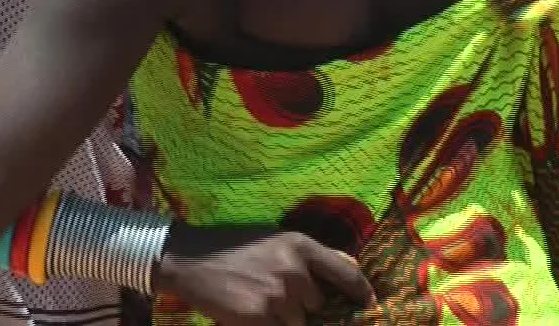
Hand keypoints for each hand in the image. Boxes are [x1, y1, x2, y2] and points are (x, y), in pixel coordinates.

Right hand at [156, 224, 372, 325]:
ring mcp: (278, 295)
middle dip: (302, 304)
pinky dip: (267, 325)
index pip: (346, 273)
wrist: (190, 261)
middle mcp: (294, 269)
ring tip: (256, 300)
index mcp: (300, 245)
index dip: (361, 292)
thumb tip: (349, 269)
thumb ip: (310, 256)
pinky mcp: (260, 316)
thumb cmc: (233, 248)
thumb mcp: (274, 240)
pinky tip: (249, 312)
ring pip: (299, 321)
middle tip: (273, 293)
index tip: (368, 303)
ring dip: (282, 318)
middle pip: (318, 303)